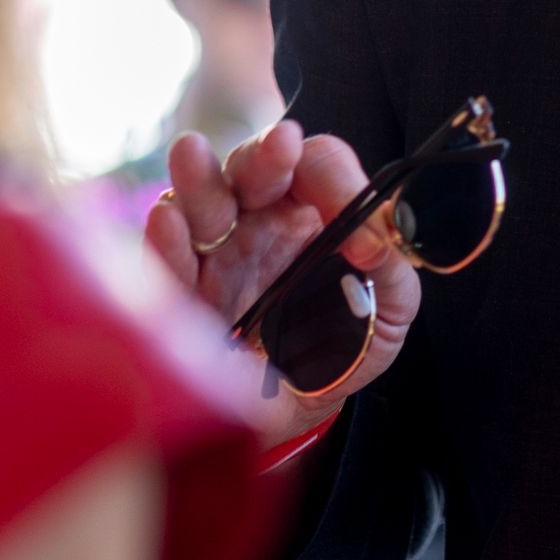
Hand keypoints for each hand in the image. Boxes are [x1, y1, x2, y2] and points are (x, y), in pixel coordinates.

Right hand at [145, 121, 419, 448]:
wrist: (297, 411)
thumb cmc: (342, 347)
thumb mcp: (389, 311)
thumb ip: (395, 271)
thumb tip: (374, 244)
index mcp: (311, 210)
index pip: (318, 164)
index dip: (335, 178)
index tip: (352, 219)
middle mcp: (259, 219)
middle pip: (253, 167)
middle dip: (264, 155)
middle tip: (281, 148)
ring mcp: (215, 252)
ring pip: (200, 202)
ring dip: (199, 181)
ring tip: (194, 157)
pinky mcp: (182, 296)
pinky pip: (167, 263)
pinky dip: (165, 240)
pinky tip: (168, 220)